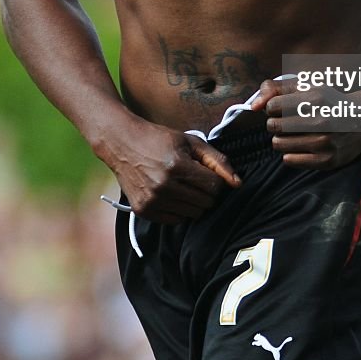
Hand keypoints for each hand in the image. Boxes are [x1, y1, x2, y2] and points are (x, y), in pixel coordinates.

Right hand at [105, 117, 240, 223]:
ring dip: (194, 201)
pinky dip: (179, 209)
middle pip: (206, 203)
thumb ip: (218, 161)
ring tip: (182, 184)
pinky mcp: (143, 210)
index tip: (207, 172)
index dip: (216, 180)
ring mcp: (152, 201)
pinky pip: (176, 221)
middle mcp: (164, 186)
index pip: (215, 187)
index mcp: (177, 166)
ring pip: (193, 214)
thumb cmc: (160, 139)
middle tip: (195, 178)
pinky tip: (171, 193)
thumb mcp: (191, 141)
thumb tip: (238, 184)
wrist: (122, 143)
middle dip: (207, 191)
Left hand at [251, 77, 360, 168]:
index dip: (273, 107)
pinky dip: (290, 154)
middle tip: (288, 122)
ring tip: (295, 134)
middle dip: (276, 123)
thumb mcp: (308, 85)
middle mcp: (321, 120)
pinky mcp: (326, 161)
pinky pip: (289, 161)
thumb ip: (277, 88)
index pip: (271, 106)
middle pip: (273, 126)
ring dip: (281, 139)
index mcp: (315, 98)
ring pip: (278, 145)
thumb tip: (253, 105)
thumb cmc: (330, 101)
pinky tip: (302, 146)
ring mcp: (324, 143)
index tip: (282, 108)